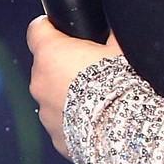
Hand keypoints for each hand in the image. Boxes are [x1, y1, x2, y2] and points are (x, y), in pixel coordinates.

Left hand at [25, 16, 124, 158]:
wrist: (126, 129)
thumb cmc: (121, 86)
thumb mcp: (120, 50)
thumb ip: (109, 37)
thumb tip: (112, 30)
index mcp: (52, 53)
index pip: (37, 30)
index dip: (49, 28)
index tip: (59, 29)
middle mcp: (41, 81)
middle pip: (46, 66)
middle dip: (64, 68)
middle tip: (92, 72)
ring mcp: (45, 111)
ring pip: (52, 97)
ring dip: (68, 96)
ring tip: (97, 101)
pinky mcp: (56, 135)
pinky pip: (62, 123)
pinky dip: (74, 120)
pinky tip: (96, 121)